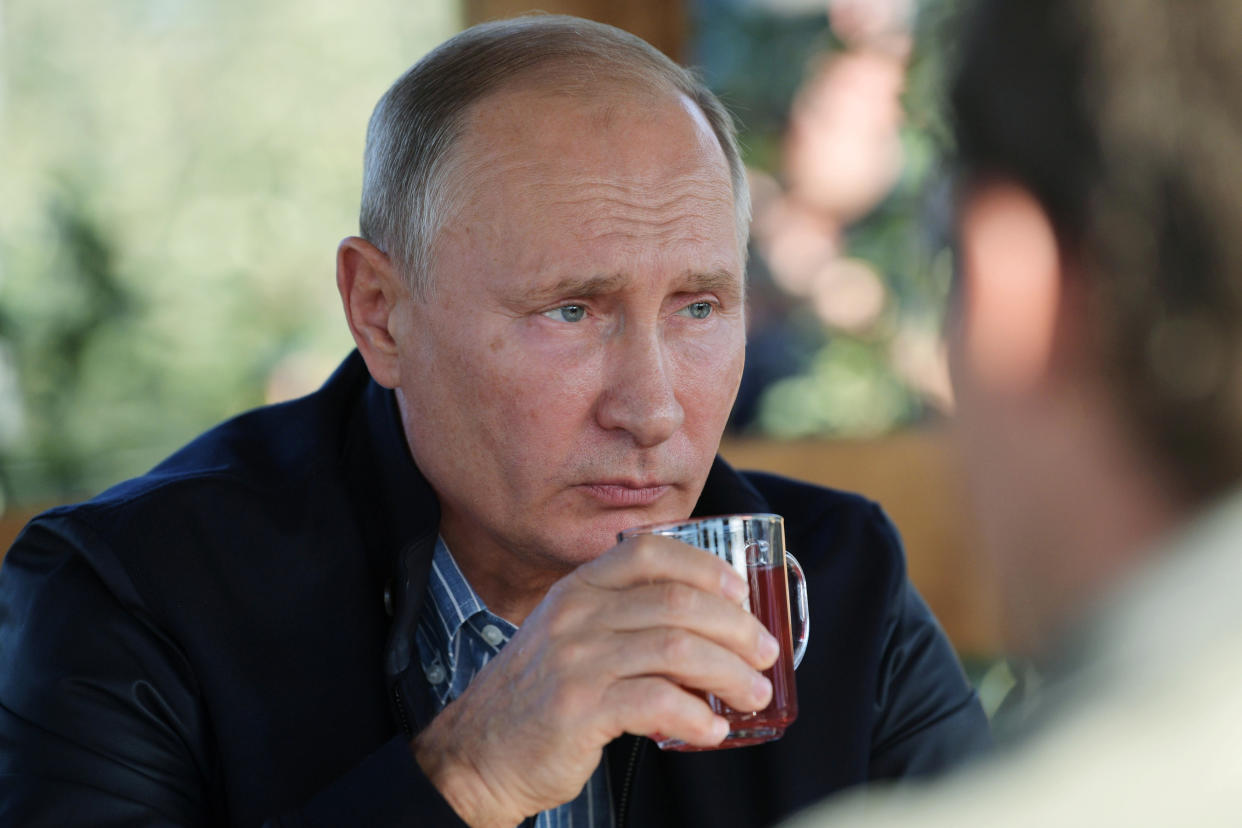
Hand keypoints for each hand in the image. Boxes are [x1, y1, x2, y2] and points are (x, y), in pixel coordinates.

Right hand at [411, 534, 780, 826]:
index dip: (704, 567)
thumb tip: (709, 632)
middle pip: (676, 602)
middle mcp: (576, 614)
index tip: (741, 592)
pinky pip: (655, 701)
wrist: (477, 752)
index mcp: (578, 588)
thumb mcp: (571, 638)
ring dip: (729, 674)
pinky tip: (712, 731)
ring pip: (676, 649)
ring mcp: (575, 660)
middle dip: (736, 628)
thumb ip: (624, 623)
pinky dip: (695, 716)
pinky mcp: (578, 709)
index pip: (648, 552)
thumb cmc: (538, 697)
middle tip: (765, 654)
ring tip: (754, 694)